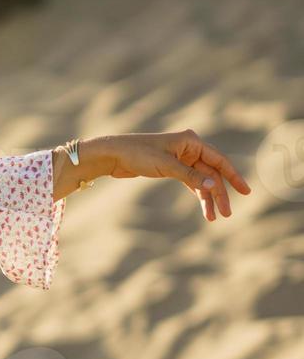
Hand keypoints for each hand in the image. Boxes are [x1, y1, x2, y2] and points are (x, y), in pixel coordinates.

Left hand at [99, 130, 250, 221]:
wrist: (113, 155)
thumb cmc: (138, 154)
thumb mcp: (166, 166)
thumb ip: (191, 177)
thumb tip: (214, 187)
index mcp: (191, 141)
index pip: (219, 160)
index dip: (234, 176)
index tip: (246, 192)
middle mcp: (189, 148)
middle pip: (211, 173)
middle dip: (219, 193)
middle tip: (227, 213)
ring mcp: (180, 158)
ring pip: (201, 180)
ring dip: (207, 198)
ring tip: (213, 217)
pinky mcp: (171, 168)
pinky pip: (190, 182)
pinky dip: (196, 194)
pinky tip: (204, 208)